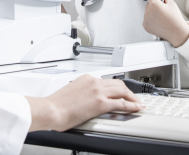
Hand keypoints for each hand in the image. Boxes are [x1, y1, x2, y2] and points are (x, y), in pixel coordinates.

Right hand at [25, 75, 143, 131]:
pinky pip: (122, 103)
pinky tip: (137, 108)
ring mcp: (98, 92)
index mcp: (86, 78)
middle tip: (133, 97)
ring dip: (132, 97)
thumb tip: (86, 100)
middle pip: (118, 83)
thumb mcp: (71, 92)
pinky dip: (132, 105)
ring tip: (138, 103)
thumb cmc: (56, 105)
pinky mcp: (100, 103)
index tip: (120, 91)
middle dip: (127, 90)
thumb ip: (82, 92)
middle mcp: (93, 82)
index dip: (116, 87)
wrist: (51, 110)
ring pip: (122, 91)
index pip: (106, 81)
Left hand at [143, 0, 188, 47]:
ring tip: (162, 17)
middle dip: (154, 4)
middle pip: (148, 3)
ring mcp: (146, 19)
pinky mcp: (145, 26)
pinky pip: (146, 19)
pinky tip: (159, 22)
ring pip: (147, 11)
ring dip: (152, 12)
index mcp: (154, 4)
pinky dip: (151, 19)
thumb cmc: (175, 19)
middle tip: (163, 9)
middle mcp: (148, 11)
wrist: (176, 33)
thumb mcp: (172, 4)